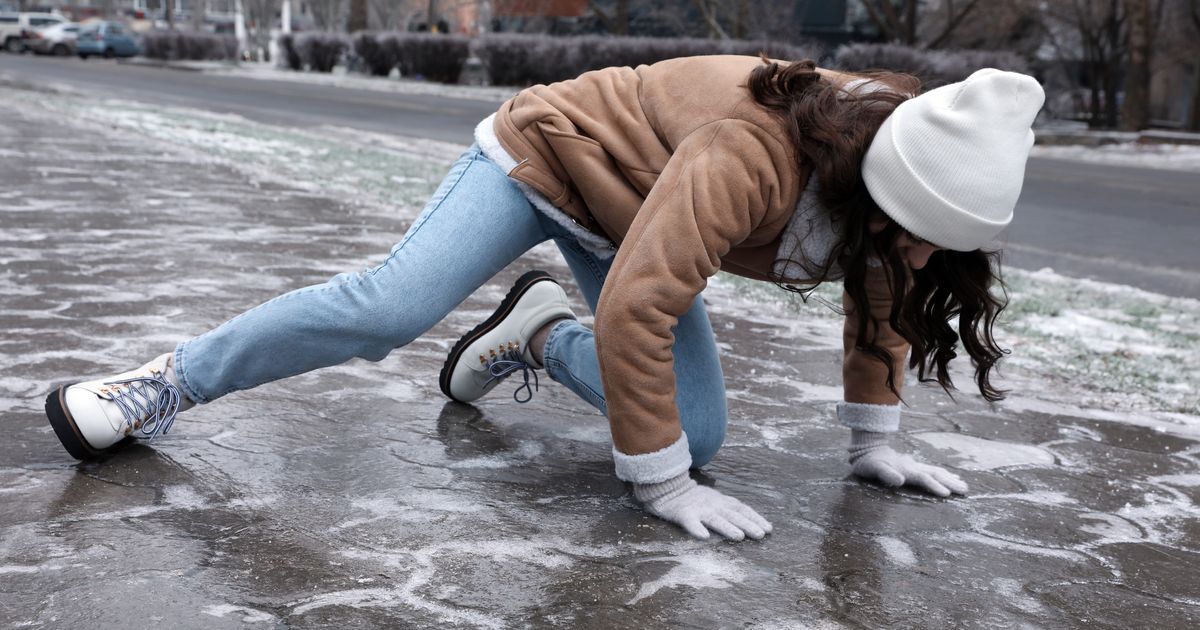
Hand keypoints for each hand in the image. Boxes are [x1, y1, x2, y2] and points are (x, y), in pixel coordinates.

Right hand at [633, 472, 772, 540]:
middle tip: (761, 535)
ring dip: (727, 527)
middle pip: (732, 515)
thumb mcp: (715, 500)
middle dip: (747, 524)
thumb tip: (753, 523)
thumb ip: (730, 509)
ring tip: (739, 537)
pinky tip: (703, 537)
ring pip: (714, 519)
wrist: (667, 489)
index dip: (755, 518)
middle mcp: (713, 504)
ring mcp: (698, 508)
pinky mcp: (682, 514)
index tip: (769, 529)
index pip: (741, 509)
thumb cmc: (694, 499)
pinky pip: (690, 522)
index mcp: (721, 501)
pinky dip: (696, 529)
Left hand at [848, 430, 967, 496]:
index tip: (947, 494)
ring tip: (964, 486)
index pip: (923, 478)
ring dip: (950, 479)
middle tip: (965, 490)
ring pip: (937, 471)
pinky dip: (945, 474)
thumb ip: (886, 474)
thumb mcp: (873, 468)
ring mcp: (915, 465)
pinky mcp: (914, 466)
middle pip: (935, 474)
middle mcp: (913, 467)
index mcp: (906, 469)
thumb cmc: (868, 463)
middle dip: (950, 482)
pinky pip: (933, 470)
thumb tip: (901, 480)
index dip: (935, 486)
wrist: (867, 449)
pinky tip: (952, 477)